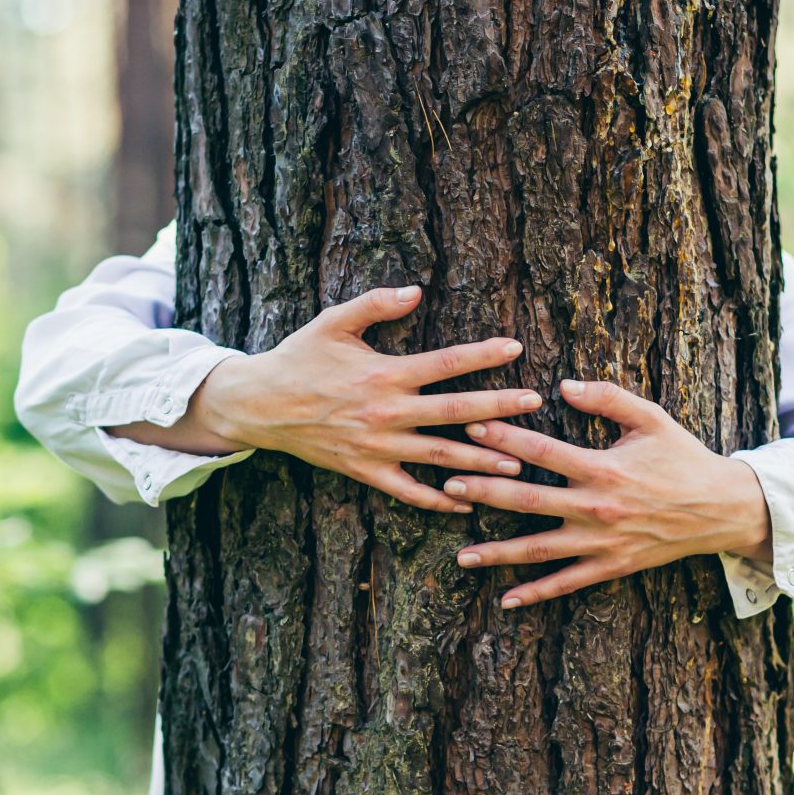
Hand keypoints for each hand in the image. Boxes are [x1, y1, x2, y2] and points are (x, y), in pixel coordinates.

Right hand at [115, 285, 542, 511]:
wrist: (259, 405)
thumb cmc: (300, 357)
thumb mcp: (334, 321)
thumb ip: (376, 304)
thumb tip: (417, 291)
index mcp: (384, 373)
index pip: (444, 363)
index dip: (482, 355)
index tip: (515, 348)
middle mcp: (386, 412)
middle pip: (454, 412)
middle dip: (498, 408)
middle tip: (535, 404)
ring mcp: (377, 446)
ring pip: (439, 456)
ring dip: (480, 460)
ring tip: (519, 462)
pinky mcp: (365, 471)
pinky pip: (407, 490)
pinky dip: (436, 500)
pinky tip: (466, 504)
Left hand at [445, 379, 773, 607]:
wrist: (721, 508)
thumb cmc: (683, 458)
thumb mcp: (651, 418)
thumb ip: (608, 397)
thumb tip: (563, 385)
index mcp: (604, 467)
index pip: (542, 452)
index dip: (504, 439)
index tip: (471, 428)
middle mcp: (598, 507)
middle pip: (529, 501)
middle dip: (485, 493)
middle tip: (449, 486)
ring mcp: (602, 541)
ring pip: (540, 549)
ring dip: (498, 553)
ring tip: (461, 555)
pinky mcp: (611, 566)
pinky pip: (568, 583)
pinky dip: (536, 592)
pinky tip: (505, 599)